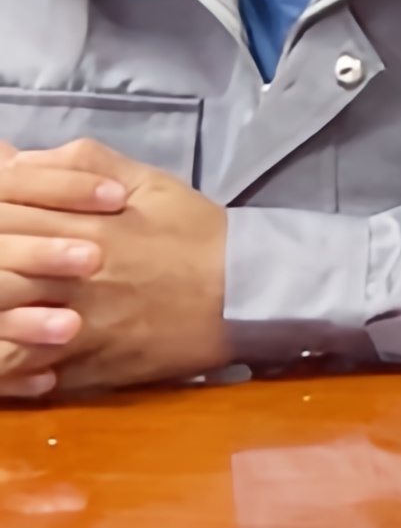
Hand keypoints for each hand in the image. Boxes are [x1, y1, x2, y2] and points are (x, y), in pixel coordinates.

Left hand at [0, 139, 226, 399]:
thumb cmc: (197, 234)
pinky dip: (5, 366)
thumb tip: (10, 158)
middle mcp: (69, 275)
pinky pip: (22, 368)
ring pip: (0, 322)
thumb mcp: (147, 181)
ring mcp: (74, 324)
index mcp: (80, 225)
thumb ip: (77, 163)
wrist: (249, 292)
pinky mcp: (85, 364)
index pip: (1, 214)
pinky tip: (5, 351)